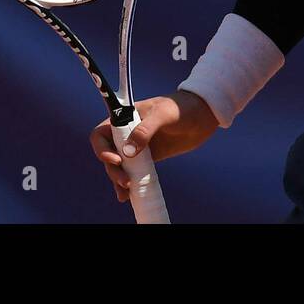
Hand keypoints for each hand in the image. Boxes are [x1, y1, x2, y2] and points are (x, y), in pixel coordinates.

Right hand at [90, 90, 217, 202]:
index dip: (102, 149)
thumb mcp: (164, 115)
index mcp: (124, 117)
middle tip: (126, 181)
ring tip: (127, 192)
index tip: (116, 159)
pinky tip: (128, 196)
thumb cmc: (182, 108)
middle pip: (108, 155)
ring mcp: (136, 146)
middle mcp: (126, 133)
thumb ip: (145, 130)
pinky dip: (128, 184)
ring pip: (118, 167)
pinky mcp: (147, 158)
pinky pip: (132, 172)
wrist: (203, 116)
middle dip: (113, 169)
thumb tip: (127, 152)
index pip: (101, 134)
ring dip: (118, 180)